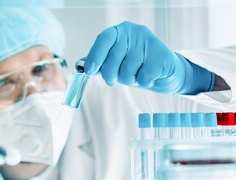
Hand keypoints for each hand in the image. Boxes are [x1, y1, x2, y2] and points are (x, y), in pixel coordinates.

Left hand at [84, 21, 214, 94]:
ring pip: (128, 72)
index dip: (95, 56)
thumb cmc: (136, 66)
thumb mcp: (116, 63)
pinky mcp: (162, 56)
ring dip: (130, 80)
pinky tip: (149, 76)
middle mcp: (133, 32)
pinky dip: (144, 82)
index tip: (89, 71)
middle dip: (112, 75)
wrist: (165, 71)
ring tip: (137, 74)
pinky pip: (143, 78)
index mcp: (119, 32)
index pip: (103, 40)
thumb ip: (99, 63)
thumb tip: (80, 65)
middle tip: (118, 78)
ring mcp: (148, 41)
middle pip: (113, 60)